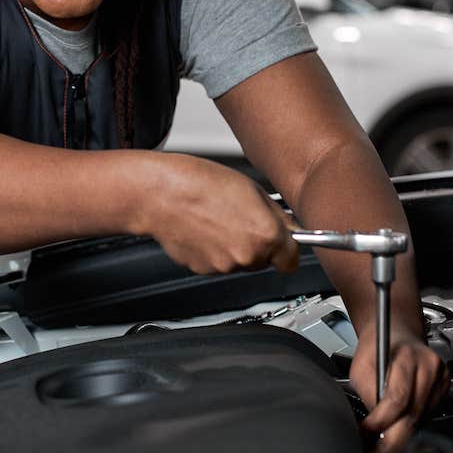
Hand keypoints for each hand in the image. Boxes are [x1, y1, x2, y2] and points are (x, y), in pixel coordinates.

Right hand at [142, 154, 299, 274]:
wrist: (161, 193)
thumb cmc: (200, 183)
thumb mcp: (250, 187)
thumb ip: (276, 214)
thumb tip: (288, 227)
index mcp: (266, 234)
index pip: (292, 259)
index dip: (286, 249)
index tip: (281, 242)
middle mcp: (247, 255)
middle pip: (263, 260)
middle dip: (256, 243)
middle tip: (238, 218)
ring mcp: (223, 266)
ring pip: (238, 261)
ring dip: (232, 246)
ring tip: (215, 219)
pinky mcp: (201, 269)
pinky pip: (216, 262)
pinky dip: (212, 250)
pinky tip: (202, 228)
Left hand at [351, 321, 449, 452]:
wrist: (394, 333)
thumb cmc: (376, 347)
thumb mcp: (361, 366)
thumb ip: (366, 392)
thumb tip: (372, 423)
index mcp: (406, 357)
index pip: (397, 399)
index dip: (381, 421)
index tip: (368, 431)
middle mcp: (428, 367)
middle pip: (413, 414)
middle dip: (394, 438)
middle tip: (378, 451)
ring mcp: (440, 378)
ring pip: (422, 418)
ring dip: (403, 432)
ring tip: (386, 438)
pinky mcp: (444, 388)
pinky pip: (429, 414)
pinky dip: (413, 423)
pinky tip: (400, 422)